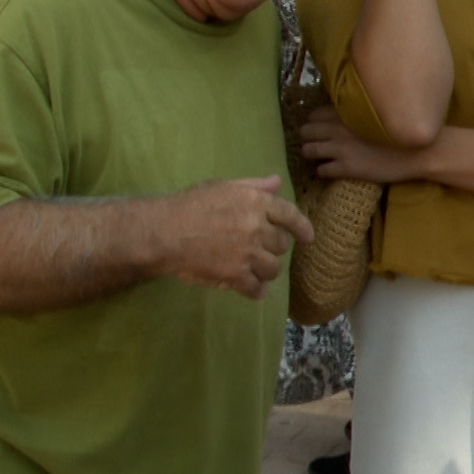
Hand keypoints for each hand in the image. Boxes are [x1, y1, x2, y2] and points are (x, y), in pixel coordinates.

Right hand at [148, 176, 314, 300]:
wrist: (165, 232)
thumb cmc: (191, 205)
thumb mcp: (223, 187)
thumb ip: (253, 186)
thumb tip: (277, 182)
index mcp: (256, 203)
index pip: (290, 215)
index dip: (302, 227)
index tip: (308, 238)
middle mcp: (257, 227)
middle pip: (281, 245)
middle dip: (272, 248)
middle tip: (256, 250)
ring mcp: (248, 253)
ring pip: (273, 268)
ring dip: (265, 270)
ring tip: (252, 269)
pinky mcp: (236, 276)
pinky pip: (256, 288)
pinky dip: (255, 291)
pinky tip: (251, 290)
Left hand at [300, 107, 428, 183]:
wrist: (415, 151)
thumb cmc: (398, 130)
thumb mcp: (373, 114)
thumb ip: (353, 112)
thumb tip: (339, 114)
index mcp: (345, 112)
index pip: (313, 114)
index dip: (313, 122)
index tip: (316, 128)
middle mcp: (338, 128)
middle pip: (306, 131)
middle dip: (307, 138)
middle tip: (313, 143)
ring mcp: (340, 148)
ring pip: (309, 151)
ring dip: (310, 154)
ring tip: (317, 157)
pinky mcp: (346, 168)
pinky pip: (322, 170)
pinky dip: (322, 170)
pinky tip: (329, 170)